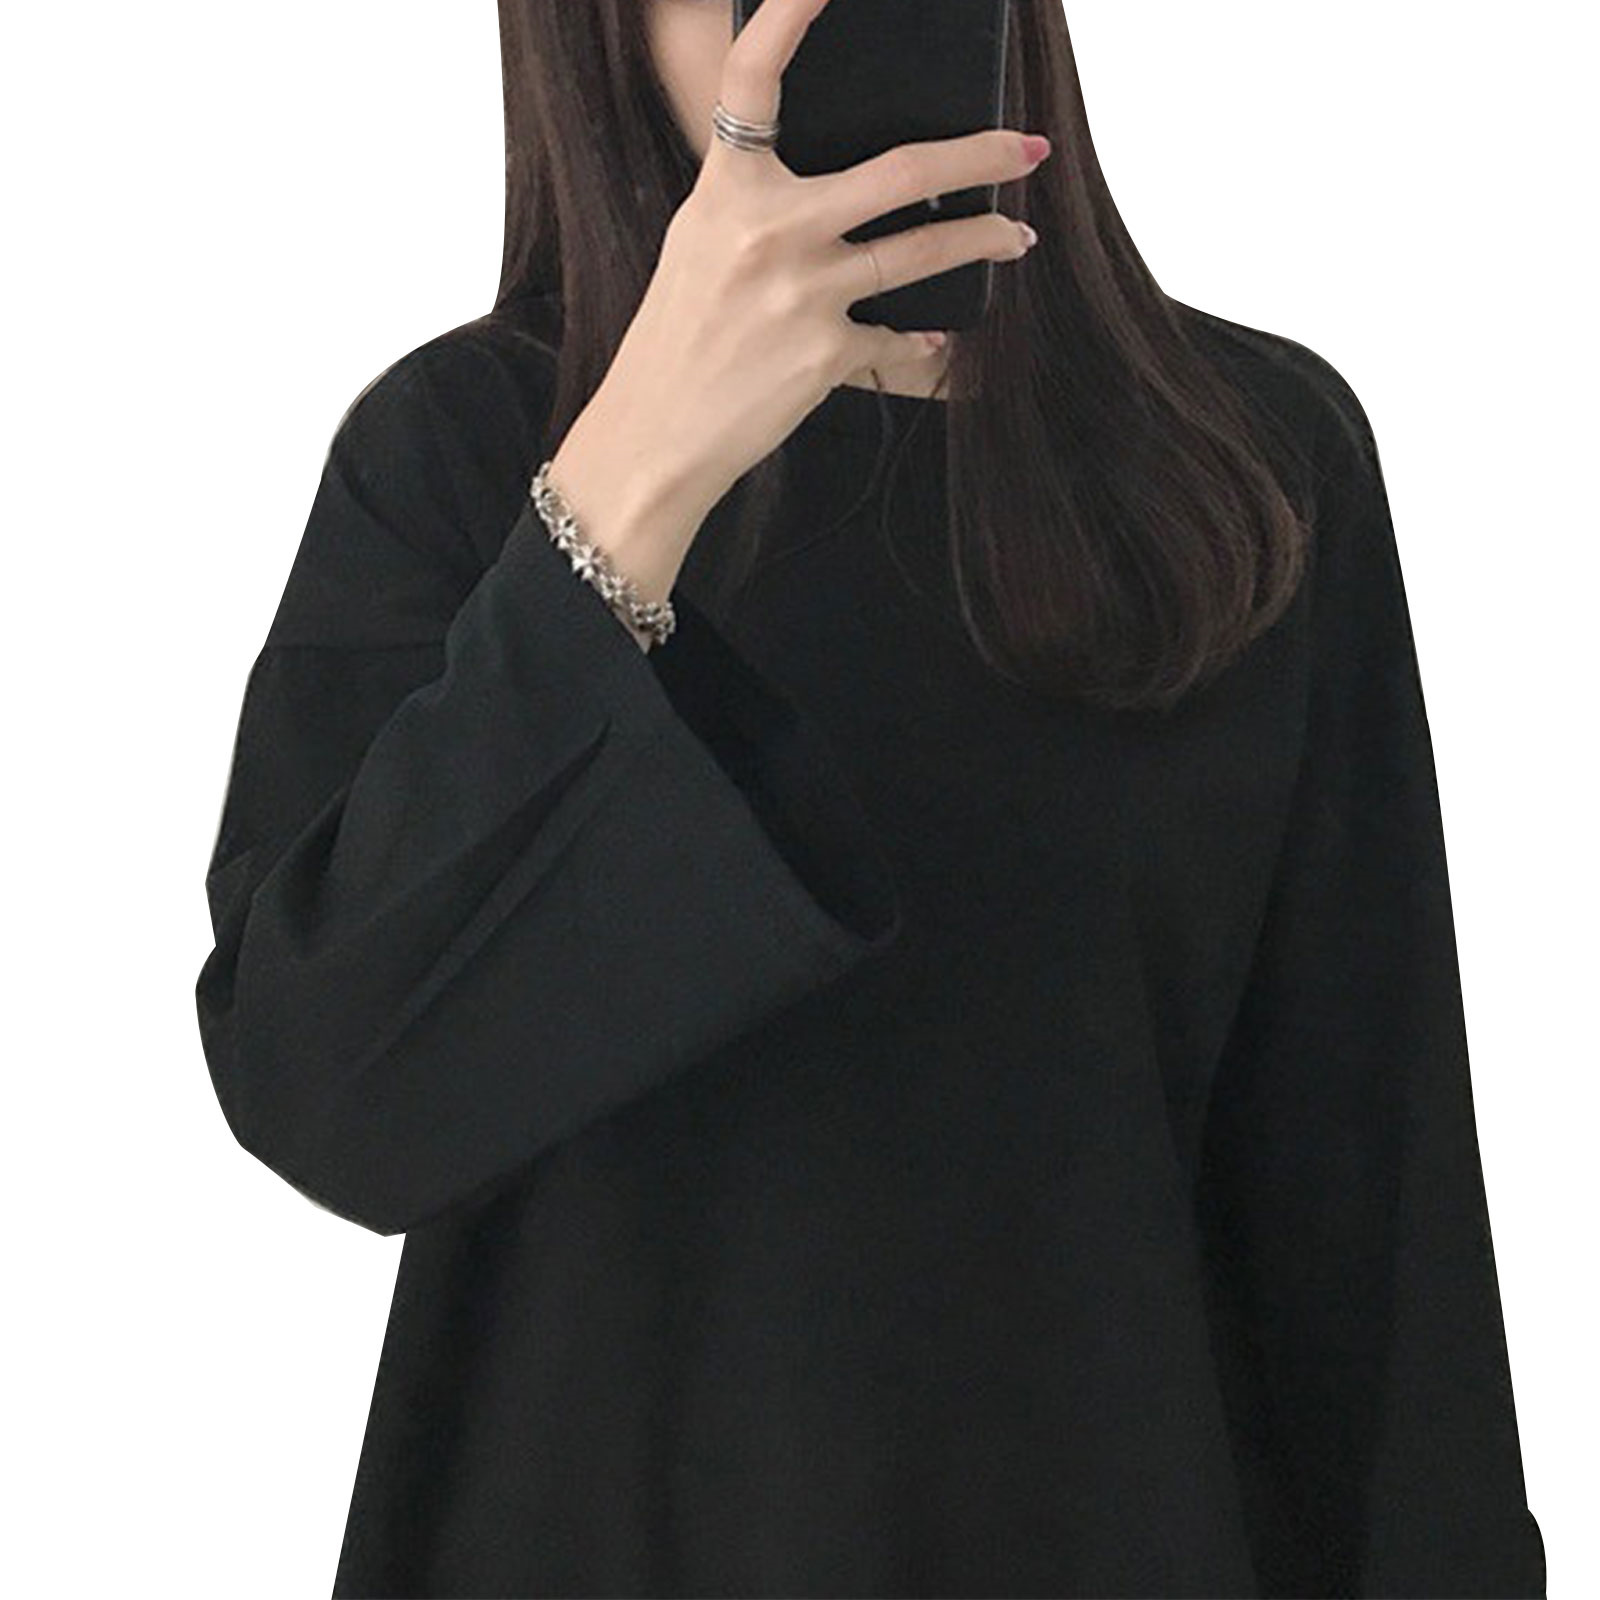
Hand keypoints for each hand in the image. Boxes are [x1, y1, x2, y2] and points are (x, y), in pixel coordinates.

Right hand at [582, 0, 1047, 522]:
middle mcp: (768, 231)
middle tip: (1027, 148)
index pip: (754, 77)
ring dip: (983, 241)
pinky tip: (943, 346)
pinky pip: (899, 341)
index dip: (789, 14)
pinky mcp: (826, 356)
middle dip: (980, 154)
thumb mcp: (700, 247)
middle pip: (899, 170)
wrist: (654, 434)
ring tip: (1017, 238)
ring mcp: (801, 293)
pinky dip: (925, 347)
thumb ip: (758, 204)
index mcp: (727, 190)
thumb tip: (842, 189)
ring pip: (921, 251)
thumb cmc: (676, 339)